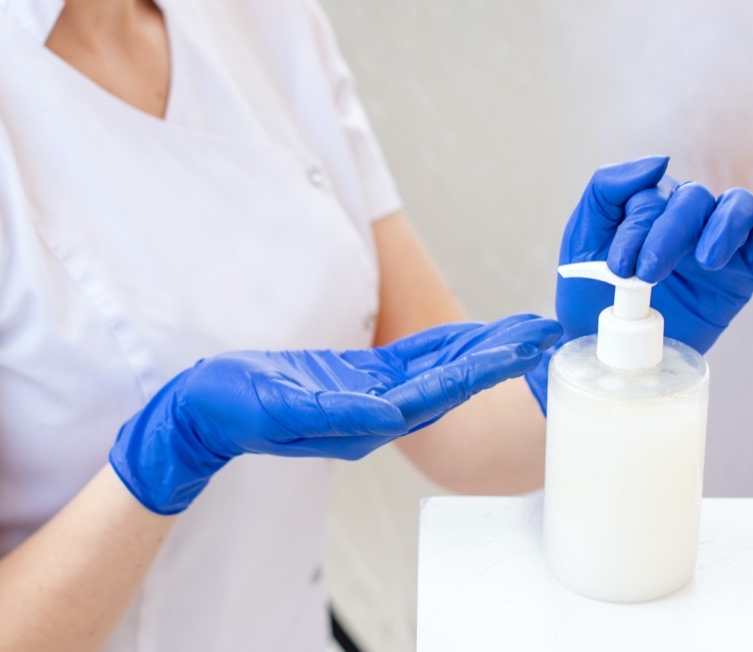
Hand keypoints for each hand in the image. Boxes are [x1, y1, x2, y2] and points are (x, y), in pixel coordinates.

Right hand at [110, 315, 562, 513]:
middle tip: (550, 329)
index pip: (440, 393)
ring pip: (440, 370)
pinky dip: (448, 345)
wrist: (202, 414)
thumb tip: (392, 414)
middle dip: (501, 354)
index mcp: (365, 423)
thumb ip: (334, 411)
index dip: (485, 367)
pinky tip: (475, 333)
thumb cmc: (231, 410)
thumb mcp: (277, 406)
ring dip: (484, 348)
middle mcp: (378, 414)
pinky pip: (413, 361)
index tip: (527, 347)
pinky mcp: (357, 381)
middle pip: (453, 380)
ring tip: (527, 328)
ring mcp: (370, 397)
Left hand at [526, 156, 752, 411]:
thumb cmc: (590, 290)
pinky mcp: (744, 272)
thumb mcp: (583, 237)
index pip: (653, 198)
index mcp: (648, 205)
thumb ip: (607, 188)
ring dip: (723, 227)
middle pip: (694, 199)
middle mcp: (687, 218)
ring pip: (735, 208)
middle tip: (649, 274)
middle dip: (670, 234)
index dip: (636, 229)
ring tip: (707, 260)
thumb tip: (661, 160)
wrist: (605, 347)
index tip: (619, 269)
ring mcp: (718, 242)